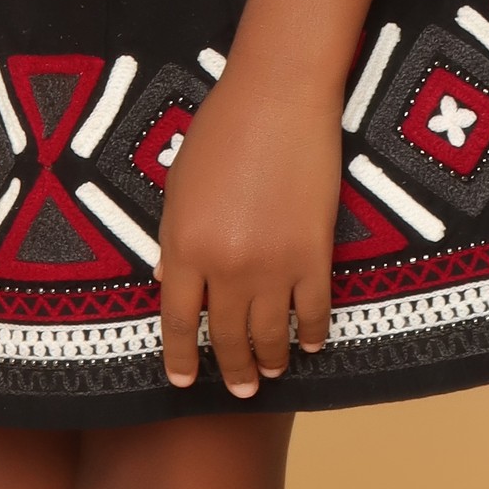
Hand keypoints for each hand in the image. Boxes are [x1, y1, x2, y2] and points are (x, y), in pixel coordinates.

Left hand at [153, 61, 337, 397]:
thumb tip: (174, 282)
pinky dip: (312, 334)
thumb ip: (175, 240)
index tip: (185, 381)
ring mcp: (273, 265)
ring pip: (271, 333)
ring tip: (272, 373)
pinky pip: (313, 311)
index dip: (181, 357)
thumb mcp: (178, 187)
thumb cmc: (220, 132)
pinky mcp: (314, 254)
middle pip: (226, 336)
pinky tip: (310, 344)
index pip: (176, 322)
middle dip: (233, 369)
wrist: (278, 98)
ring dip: (271, 360)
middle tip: (240, 389)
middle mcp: (225, 268)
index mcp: (184, 248)